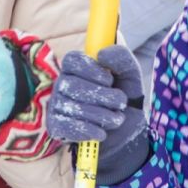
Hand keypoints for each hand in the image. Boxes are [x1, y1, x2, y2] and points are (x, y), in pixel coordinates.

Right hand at [50, 46, 149, 184]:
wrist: (126, 132)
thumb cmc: (125, 97)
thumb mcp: (131, 75)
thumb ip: (121, 58)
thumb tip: (101, 54)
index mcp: (78, 67)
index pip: (71, 60)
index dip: (89, 69)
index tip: (109, 80)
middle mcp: (63, 83)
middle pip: (70, 84)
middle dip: (100, 95)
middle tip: (120, 103)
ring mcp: (57, 105)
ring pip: (70, 106)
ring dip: (99, 115)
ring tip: (117, 119)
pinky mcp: (56, 126)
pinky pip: (64, 126)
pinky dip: (86, 130)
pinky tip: (101, 133)